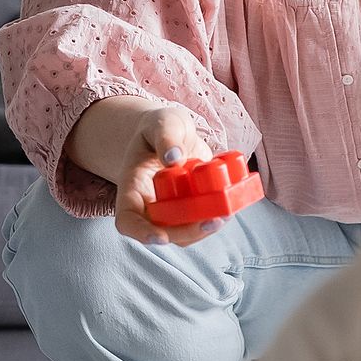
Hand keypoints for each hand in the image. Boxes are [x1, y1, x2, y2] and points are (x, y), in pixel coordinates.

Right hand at [111, 105, 221, 247]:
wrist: (172, 132)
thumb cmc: (160, 126)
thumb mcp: (162, 122)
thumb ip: (165, 136)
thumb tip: (173, 159)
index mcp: (132, 188)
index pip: (127, 220)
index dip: (141, 233)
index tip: (161, 238)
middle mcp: (150, 205)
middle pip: (163, 231)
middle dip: (188, 231)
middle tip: (214, 220)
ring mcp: (173, 209)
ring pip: (186, 232)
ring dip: (207, 227)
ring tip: (228, 212)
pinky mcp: (193, 207)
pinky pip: (203, 219)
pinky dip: (219, 213)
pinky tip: (233, 200)